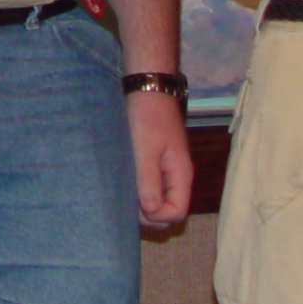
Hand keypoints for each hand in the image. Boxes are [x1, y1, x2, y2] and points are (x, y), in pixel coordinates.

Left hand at [127, 89, 194, 227]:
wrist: (146, 87)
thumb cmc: (146, 114)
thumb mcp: (145, 147)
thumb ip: (149, 179)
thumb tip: (152, 211)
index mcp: (181, 174)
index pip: (178, 212)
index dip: (158, 216)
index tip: (137, 203)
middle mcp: (176, 176)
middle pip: (169, 211)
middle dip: (149, 214)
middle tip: (125, 199)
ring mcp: (166, 171)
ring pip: (159, 201)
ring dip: (142, 203)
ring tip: (122, 190)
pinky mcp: (155, 164)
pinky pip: (151, 187)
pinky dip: (139, 191)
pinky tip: (123, 183)